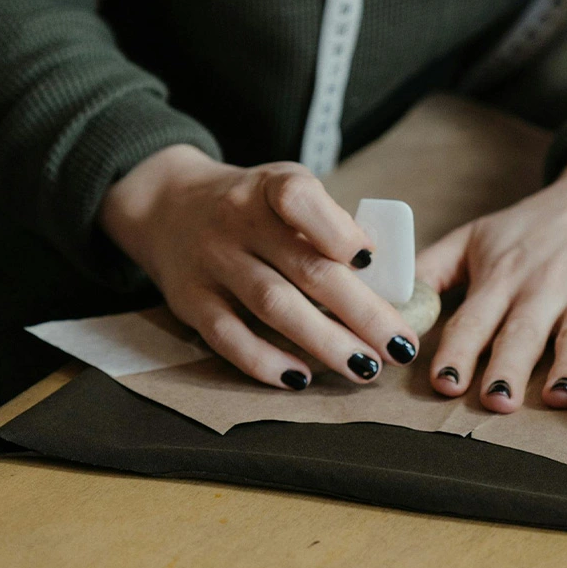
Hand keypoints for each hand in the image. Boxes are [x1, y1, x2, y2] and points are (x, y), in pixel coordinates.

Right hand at [99, 145, 420, 388]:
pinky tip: (300, 379)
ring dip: (324, 343)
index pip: (300, 199)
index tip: (372, 262)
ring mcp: (212, 261)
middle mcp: (238, 221)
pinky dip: (264, 361)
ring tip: (365, 369)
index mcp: (270, 188)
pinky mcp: (190, 300)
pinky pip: (228, 336)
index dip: (338, 231)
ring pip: (274, 306)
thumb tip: (381, 274)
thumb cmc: (252, 205)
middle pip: (306, 269)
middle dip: (361, 312)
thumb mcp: (286, 189)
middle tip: (400, 346)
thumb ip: (327, 223)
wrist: (166, 205)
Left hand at [416, 140, 566, 411]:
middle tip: (496, 400)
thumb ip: (430, 270)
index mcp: (503, 275)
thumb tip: (385, 300)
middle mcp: (547, 285)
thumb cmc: (536, 228)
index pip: (474, 319)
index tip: (445, 383)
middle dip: (508, 365)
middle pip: (523, 332)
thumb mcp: (476, 237)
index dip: (458, 351)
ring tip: (557, 397)